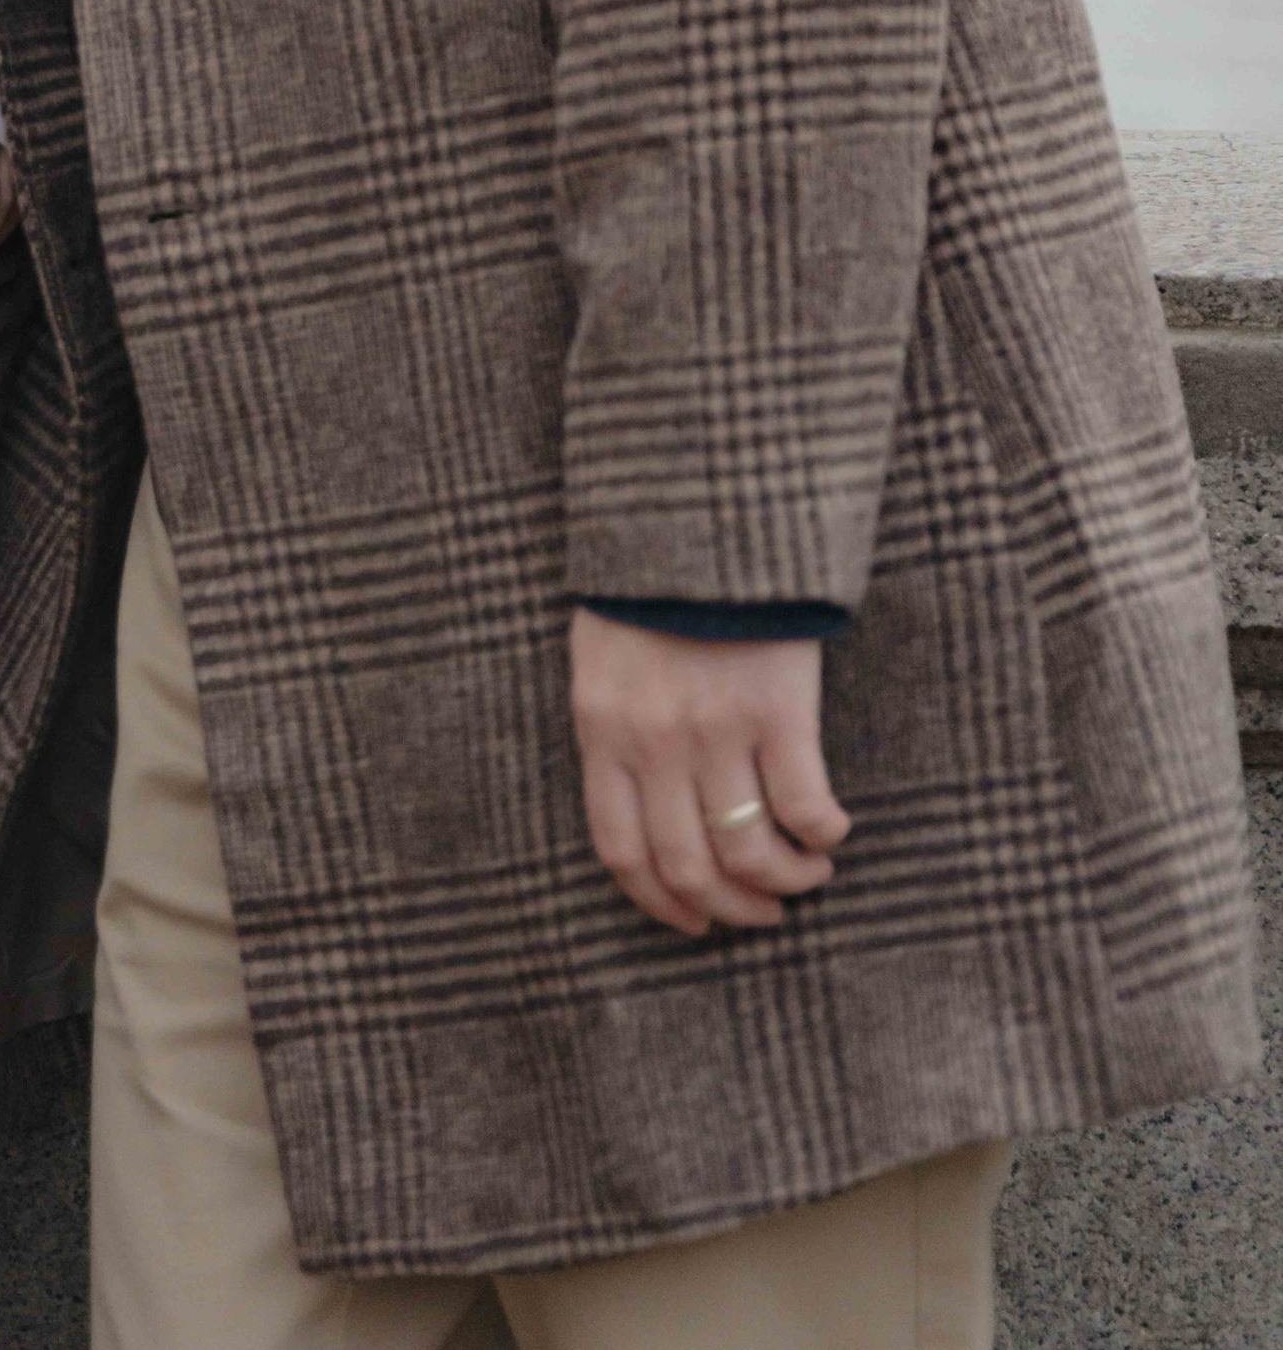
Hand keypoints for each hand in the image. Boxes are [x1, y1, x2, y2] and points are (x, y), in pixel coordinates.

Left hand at [567, 611, 850, 935]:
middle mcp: (654, 744)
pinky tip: (833, 831)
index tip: (696, 923)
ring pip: (749, 853)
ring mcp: (716, 730)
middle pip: (689, 868)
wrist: (699, 514)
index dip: (662, 904)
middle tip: (764, 913)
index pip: (623, 852)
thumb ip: (615, 733)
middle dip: (732, 909)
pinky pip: (803, 806)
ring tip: (807, 876)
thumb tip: (641, 813)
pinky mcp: (776, 710)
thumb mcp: (603, 662)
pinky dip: (823, 835)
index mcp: (604, 732)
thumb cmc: (649, 590)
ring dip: (785, 883)